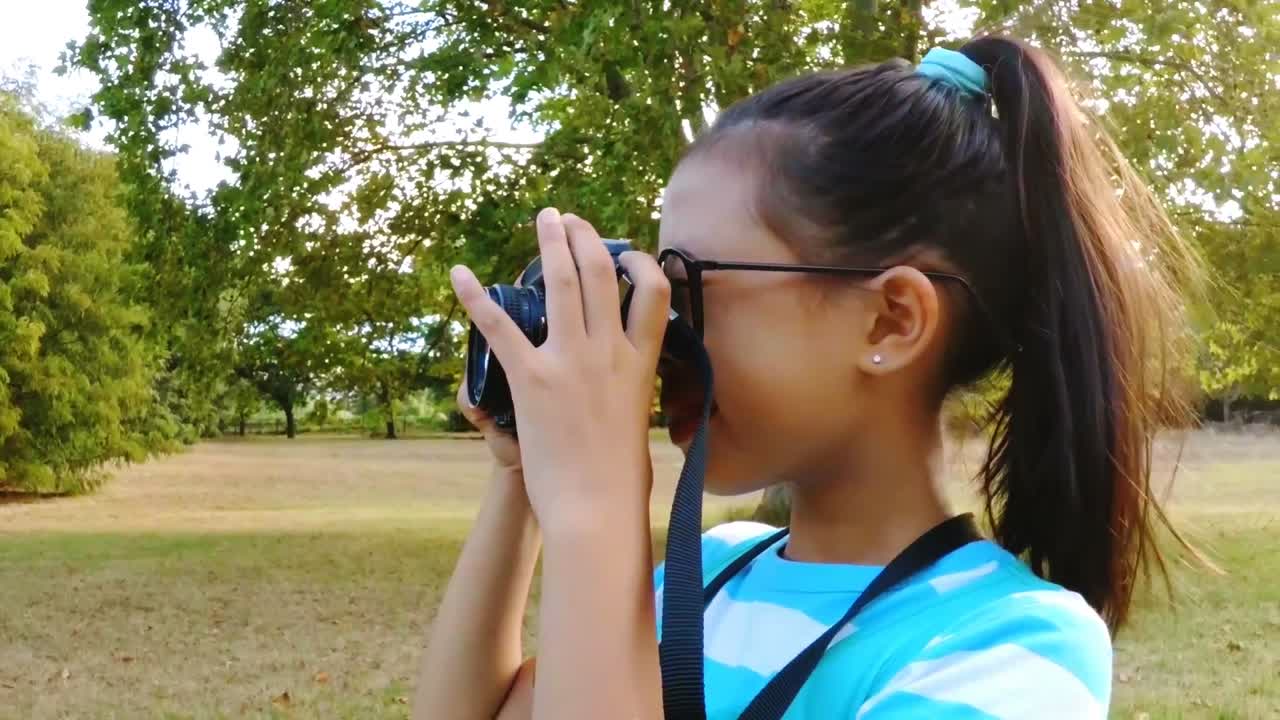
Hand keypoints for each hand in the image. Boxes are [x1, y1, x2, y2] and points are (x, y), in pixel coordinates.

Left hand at [449, 208, 669, 532]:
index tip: (625, 255)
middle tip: (569, 219)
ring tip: (545, 219)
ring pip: (563, 284)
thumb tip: (627, 389)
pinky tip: (459, 274)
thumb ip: (631, 394)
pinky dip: (475, 297)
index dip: (641, 265)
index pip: (654, 295)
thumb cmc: (620, 480)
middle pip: (601, 275)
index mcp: (640, 365)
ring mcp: (570, 363)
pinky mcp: (532, 380)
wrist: (596, 508)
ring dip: (551, 244)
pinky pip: (500, 327)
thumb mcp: (638, 424)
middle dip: (584, 237)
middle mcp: (609, 353)